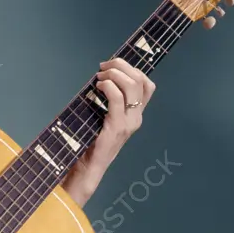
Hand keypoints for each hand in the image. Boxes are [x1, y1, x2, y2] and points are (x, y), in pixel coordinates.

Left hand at [63, 57, 154, 206]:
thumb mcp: (102, 116)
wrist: (86, 167)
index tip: (112, 65)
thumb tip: (100, 75)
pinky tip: (98, 86)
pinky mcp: (117, 127)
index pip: (147, 84)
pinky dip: (108, 86)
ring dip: (114, 74)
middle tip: (102, 66)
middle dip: (121, 65)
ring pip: (132, 86)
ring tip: (99, 76)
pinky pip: (117, 99)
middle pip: (140, 80)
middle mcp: (136, 117)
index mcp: (135, 114)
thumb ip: (107, 100)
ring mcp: (129, 123)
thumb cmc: (90, 140)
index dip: (132, 68)